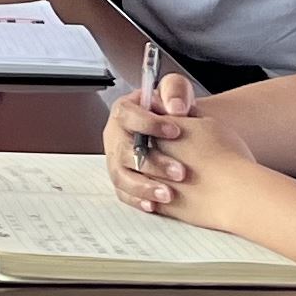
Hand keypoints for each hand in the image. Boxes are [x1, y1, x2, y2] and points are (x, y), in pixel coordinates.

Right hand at [104, 65, 202, 209]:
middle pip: (124, 151)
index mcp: (124, 112)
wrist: (180, 134)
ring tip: (169, 194)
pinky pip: (124, 194)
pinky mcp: (123, 181)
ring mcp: (117, 161)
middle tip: (180, 171)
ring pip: (122, 176)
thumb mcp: (176, 91)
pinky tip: (155, 205)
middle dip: (152, 163)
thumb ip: (175, 90)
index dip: (149, 124)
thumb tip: (175, 107)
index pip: (127, 115)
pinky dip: (139, 200)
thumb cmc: (174, 111)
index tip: (175, 131)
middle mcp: (116, 137)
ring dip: (145, 187)